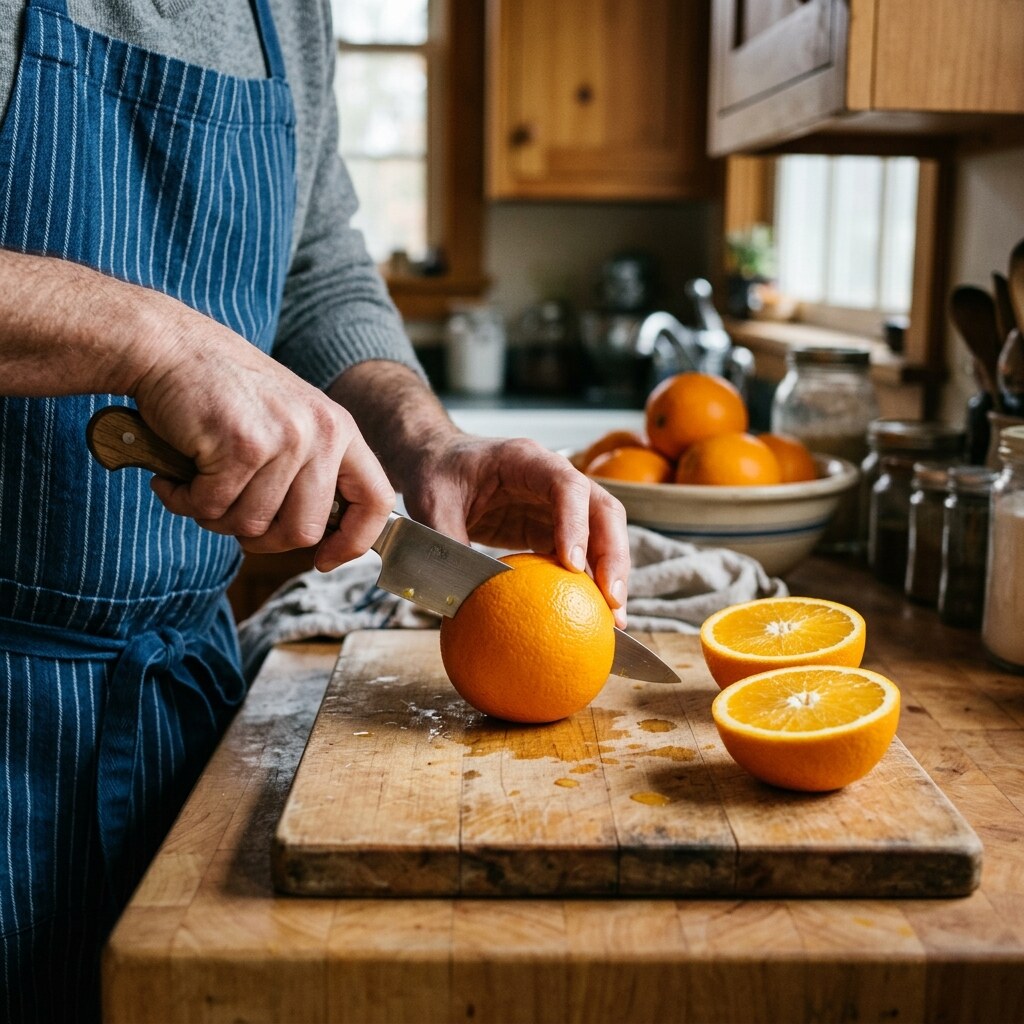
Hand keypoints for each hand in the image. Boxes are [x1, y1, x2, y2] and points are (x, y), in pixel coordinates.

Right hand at [132, 299, 393, 568]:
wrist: (170, 347)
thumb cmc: (224, 394)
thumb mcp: (290, 422)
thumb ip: (311, 471)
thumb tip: (320, 538)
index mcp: (341, 430)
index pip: (377, 501)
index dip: (354, 541)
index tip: (324, 560)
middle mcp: (322, 433)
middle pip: (304, 530)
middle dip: (261, 539)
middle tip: (230, 513)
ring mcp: (285, 438)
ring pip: (252, 524)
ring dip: (215, 516)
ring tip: (200, 481)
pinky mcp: (242, 445)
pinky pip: (214, 507)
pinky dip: (186, 501)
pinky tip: (177, 475)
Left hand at [328, 363, 630, 624]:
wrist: (437, 461)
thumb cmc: (436, 473)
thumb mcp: (432, 503)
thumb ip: (446, 543)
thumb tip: (455, 597)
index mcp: (526, 460)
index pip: (566, 486)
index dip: (575, 523)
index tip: (572, 564)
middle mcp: (555, 478)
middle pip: (603, 511)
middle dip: (613, 556)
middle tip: (612, 601)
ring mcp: (559, 504)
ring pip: (603, 534)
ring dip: (611, 575)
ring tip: (614, 621)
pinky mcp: (553, 528)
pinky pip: (582, 555)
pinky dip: (590, 584)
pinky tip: (591, 619)